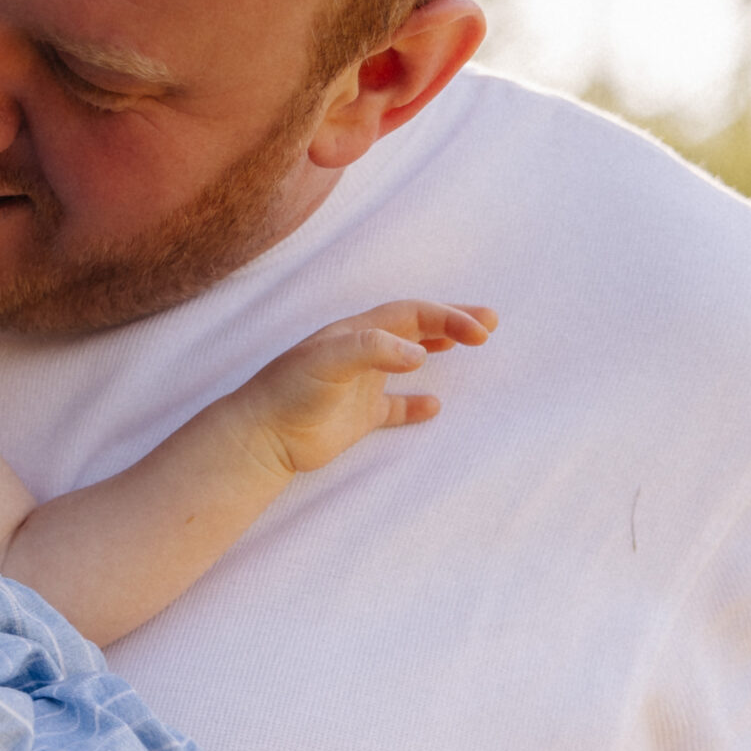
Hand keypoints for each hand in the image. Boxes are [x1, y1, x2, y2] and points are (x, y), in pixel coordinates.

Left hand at [229, 302, 494, 477]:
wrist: (262, 436)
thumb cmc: (288, 392)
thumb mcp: (327, 361)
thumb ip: (372, 350)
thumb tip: (420, 352)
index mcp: (355, 333)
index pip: (411, 314)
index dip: (447, 317)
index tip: (480, 331)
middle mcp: (360, 353)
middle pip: (414, 327)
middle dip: (452, 322)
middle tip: (489, 324)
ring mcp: (359, 384)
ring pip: (406, 359)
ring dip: (438, 347)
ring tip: (470, 344)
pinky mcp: (357, 417)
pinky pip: (393, 406)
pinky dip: (415, 404)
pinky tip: (433, 407)